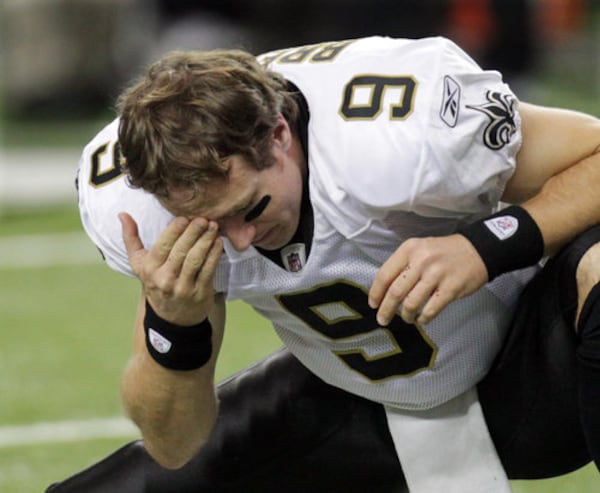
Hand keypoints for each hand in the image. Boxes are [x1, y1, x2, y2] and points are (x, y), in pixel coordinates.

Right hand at [119, 212, 222, 325]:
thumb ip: (131, 238)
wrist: (171, 317)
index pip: (163, 246)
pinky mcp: (200, 293)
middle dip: (194, 232)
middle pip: (181, 251)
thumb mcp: (139, 264)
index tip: (185, 217)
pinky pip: (208, 270)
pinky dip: (215, 255)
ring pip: (196, 259)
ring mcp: (183, 287)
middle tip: (203, 219)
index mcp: (150, 269)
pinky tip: (218, 242)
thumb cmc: (156, 282)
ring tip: (213, 227)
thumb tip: (123, 214)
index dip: (175, 230)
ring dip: (206, 241)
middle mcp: (165, 279)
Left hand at [368, 234, 487, 324]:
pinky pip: (430, 310)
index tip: (373, 304)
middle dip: (386, 310)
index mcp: (409, 249)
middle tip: (383, 319)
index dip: (376, 293)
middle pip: (395, 292)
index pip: (384, 274)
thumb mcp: (419, 249)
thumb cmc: (444, 252)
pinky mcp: (451, 288)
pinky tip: (421, 318)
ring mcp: (436, 274)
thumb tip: (384, 289)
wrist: (476, 250)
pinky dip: (423, 318)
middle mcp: (421, 261)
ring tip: (407, 318)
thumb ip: (402, 265)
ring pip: (411, 303)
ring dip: (406, 316)